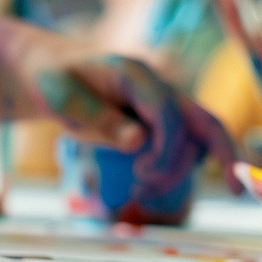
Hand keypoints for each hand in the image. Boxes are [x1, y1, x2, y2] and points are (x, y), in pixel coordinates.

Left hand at [39, 55, 241, 195]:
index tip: (140, 175)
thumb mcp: (61, 99)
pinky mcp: (162, 121)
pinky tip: (156, 185)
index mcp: (136, 75)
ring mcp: (164, 104)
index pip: (168, 112)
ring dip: (180, 170)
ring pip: (198, 138)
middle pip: (204, 121)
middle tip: (162, 189)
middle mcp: (159, 87)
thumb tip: (139, 142)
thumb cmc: (55, 82)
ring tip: (138, 191)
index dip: (164, 149)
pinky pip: (189, 143)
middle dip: (209, 157)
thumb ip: (98, 119)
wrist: (52, 70)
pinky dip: (183, 167)